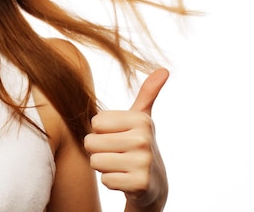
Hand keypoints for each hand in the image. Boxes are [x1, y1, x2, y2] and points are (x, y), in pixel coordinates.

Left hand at [84, 68, 168, 209]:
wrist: (154, 184)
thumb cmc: (138, 146)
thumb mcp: (142, 119)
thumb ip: (147, 94)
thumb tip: (164, 70)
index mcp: (140, 119)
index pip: (95, 123)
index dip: (101, 132)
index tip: (119, 137)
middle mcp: (143, 138)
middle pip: (91, 142)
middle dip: (99, 151)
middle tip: (118, 154)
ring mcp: (143, 162)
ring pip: (95, 161)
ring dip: (104, 167)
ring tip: (121, 166)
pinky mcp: (140, 184)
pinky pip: (104, 180)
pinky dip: (112, 183)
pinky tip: (126, 181)